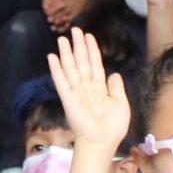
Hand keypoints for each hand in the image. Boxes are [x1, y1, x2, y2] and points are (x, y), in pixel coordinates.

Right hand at [46, 28, 132, 153]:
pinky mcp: (68, 99)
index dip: (92, 50)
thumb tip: (114, 73)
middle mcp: (86, 87)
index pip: (94, 64)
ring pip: (71, 67)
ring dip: (66, 53)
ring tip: (62, 38)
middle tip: (75, 29)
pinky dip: (56, 69)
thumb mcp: (121, 104)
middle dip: (78, 45)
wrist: (102, 142)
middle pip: (81, 62)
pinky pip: (61, 81)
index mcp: (99, 88)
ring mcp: (76, 92)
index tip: (88, 36)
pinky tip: (52, 57)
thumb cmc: (113, 127)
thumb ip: (116, 87)